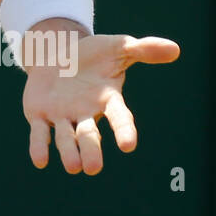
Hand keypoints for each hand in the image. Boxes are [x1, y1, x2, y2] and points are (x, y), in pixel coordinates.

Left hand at [22, 32, 179, 174]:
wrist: (58, 53)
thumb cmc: (92, 54)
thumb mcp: (118, 47)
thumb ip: (144, 50)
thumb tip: (175, 49)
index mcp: (108, 101)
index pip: (119, 118)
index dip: (124, 131)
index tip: (128, 145)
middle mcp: (86, 114)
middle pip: (89, 136)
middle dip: (91, 151)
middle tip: (93, 167)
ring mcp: (62, 116)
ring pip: (65, 138)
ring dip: (68, 152)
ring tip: (73, 167)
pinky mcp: (39, 115)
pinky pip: (40, 133)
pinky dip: (39, 147)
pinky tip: (40, 161)